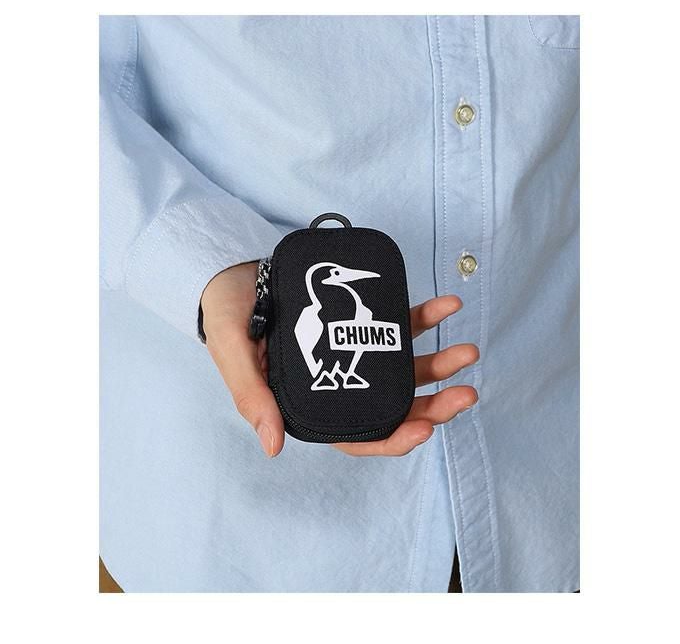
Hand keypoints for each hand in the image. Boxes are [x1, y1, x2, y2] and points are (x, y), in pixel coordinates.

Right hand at [200, 262, 478, 456]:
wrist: (235, 274)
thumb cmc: (228, 317)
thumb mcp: (233, 354)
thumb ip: (253, 396)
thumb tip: (274, 447)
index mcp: (311, 402)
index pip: (357, 433)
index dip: (392, 439)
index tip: (425, 429)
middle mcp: (340, 381)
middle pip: (394, 405)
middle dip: (433, 405)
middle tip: (464, 393)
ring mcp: (355, 351)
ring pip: (405, 368)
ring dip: (440, 363)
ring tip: (468, 351)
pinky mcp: (362, 320)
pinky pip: (400, 324)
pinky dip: (427, 318)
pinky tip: (447, 306)